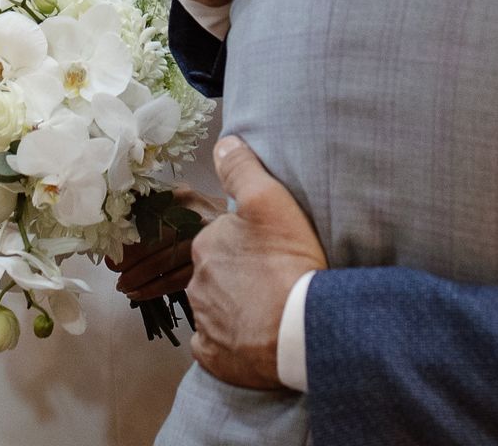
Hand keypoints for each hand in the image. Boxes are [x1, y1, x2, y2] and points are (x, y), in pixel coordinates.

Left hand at [111, 187, 224, 301]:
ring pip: (161, 262)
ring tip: (122, 285)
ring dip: (136, 276)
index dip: (125, 233)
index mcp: (183, 197)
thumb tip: (120, 220)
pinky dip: (152, 289)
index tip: (110, 245)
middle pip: (152, 239)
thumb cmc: (209, 216)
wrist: (251, 229)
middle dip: (128, 258)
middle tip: (114, 267)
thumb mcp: (187, 200)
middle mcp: (194, 217)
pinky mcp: (209, 267)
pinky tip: (138, 293)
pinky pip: (174, 281)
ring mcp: (204, 244)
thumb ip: (159, 203)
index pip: (146, 215)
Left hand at [188, 137, 325, 389]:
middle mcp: (197, 281)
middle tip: (270, 279)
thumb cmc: (289, 262)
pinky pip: (215, 346)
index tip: (268, 250)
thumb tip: (224, 143)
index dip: (245, 242)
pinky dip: (229, 342)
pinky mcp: (214, 355)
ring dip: (235, 307)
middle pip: (216, 272)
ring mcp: (204, 321)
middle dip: (236, 275)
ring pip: (215, 307)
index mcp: (207, 243)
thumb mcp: (270, 201)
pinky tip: (251, 337)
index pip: (220, 237)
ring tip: (268, 308)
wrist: (300, 328)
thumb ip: (242, 169)